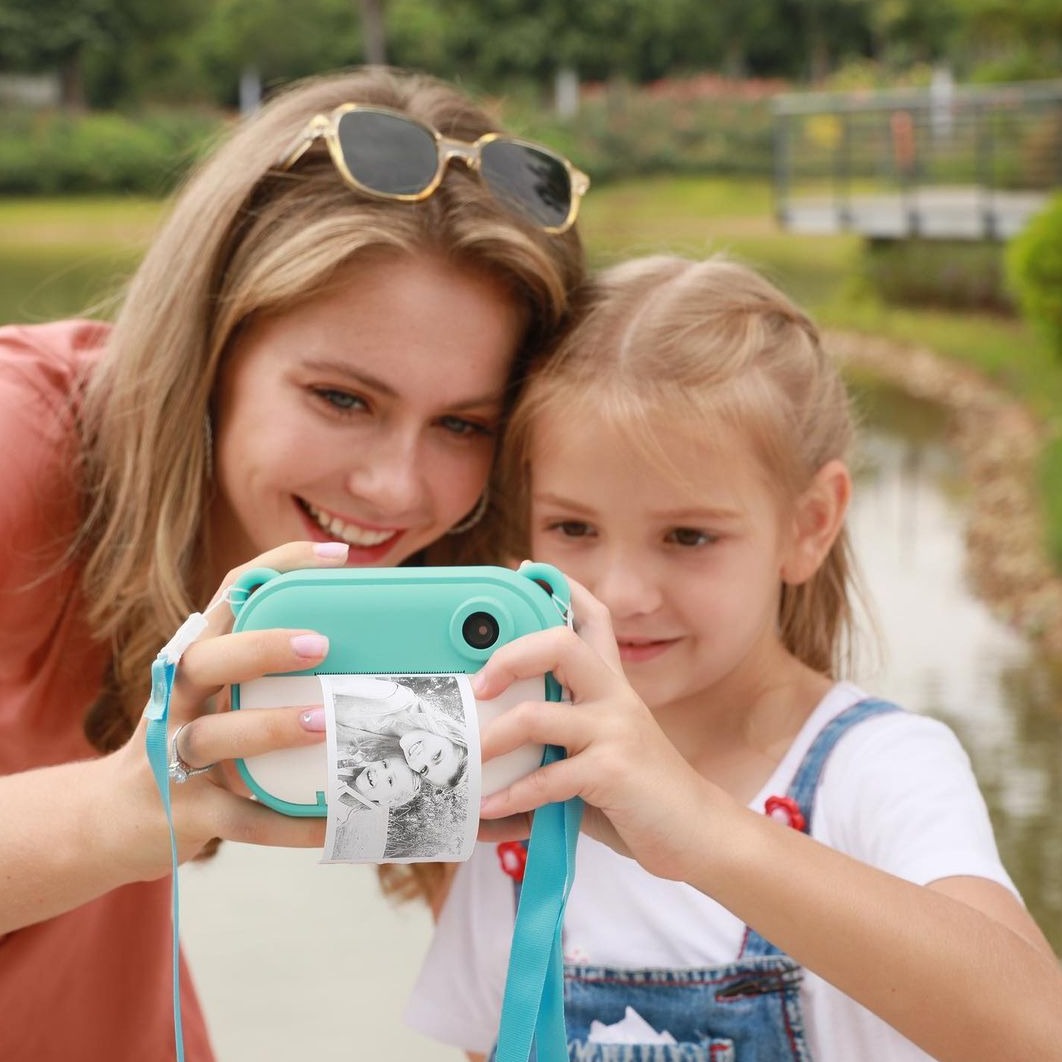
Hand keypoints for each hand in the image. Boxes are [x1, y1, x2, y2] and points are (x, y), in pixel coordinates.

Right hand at [103, 541, 348, 879]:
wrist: (112, 822)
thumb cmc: (190, 744)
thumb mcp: (216, 698)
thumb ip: (263, 672)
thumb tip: (358, 649)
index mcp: (192, 660)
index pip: (228, 597)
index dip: (277, 567)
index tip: (335, 558)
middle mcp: (175, 699)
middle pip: (204, 659)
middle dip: (260, 648)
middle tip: (320, 644)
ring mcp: (172, 756)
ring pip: (214, 735)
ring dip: (268, 728)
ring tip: (322, 725)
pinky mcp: (184, 812)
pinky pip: (239, 818)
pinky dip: (285, 823)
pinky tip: (330, 821)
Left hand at [474, 579, 721, 881]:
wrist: (696, 831)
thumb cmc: (638, 793)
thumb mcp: (599, 752)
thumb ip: (555, 742)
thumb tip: (488, 756)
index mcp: (612, 686)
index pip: (594, 618)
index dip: (563, 588)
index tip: (527, 571)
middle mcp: (615, 698)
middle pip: (562, 644)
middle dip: (511, 655)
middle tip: (479, 685)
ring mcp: (615, 731)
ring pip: (538, 715)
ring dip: (495, 740)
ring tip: (470, 761)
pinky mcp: (614, 772)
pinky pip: (549, 778)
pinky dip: (513, 796)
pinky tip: (490, 809)